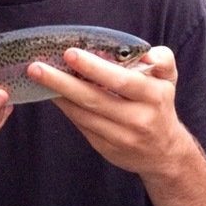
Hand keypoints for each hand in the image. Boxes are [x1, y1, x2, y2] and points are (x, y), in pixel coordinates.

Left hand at [27, 46, 181, 176]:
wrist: (164, 153)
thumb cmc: (160, 104)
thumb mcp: (169, 78)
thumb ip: (161, 59)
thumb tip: (144, 52)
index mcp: (152, 97)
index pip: (120, 80)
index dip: (94, 68)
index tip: (70, 54)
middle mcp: (137, 119)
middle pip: (93, 99)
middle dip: (62, 82)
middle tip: (37, 67)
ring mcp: (120, 137)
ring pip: (83, 114)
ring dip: (59, 94)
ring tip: (39, 76)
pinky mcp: (105, 148)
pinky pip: (81, 125)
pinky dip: (66, 108)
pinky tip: (53, 93)